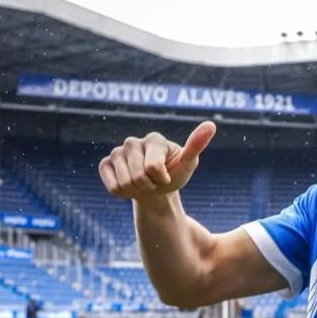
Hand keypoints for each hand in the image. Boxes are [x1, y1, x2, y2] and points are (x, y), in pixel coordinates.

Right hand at [98, 121, 216, 200]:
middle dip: (149, 186)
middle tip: (153, 181)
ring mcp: (117, 152)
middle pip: (137, 177)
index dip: (161, 179)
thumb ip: (196, 145)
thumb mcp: (188, 163)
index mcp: (154, 139)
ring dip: (136, 190)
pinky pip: (112, 186)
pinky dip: (122, 192)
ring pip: (124, 183)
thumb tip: (211, 124)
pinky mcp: (105, 164)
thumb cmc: (174, 173)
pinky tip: (129, 184)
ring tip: (143, 182)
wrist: (156, 187)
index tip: (166, 176)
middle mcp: (133, 142)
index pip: (153, 167)